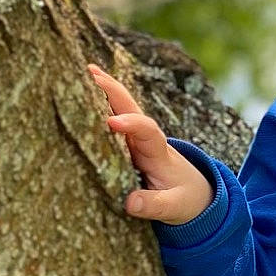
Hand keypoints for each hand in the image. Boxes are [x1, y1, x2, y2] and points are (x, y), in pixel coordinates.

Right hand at [87, 63, 213, 226]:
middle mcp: (146, 138)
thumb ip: (154, 205)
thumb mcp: (175, 207)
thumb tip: (130, 203)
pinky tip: (83, 84)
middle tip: (90, 74)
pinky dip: (98, 101)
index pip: (147, 131)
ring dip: (103, 89)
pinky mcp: (126, 141)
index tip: (112, 122)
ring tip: (81, 69)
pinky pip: (111, 116)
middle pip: (131, 108)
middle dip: (113, 91)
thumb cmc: (184, 198)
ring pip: (120, 107)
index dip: (131, 124)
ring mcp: (135, 137)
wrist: (194, 191)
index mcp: (158, 152)